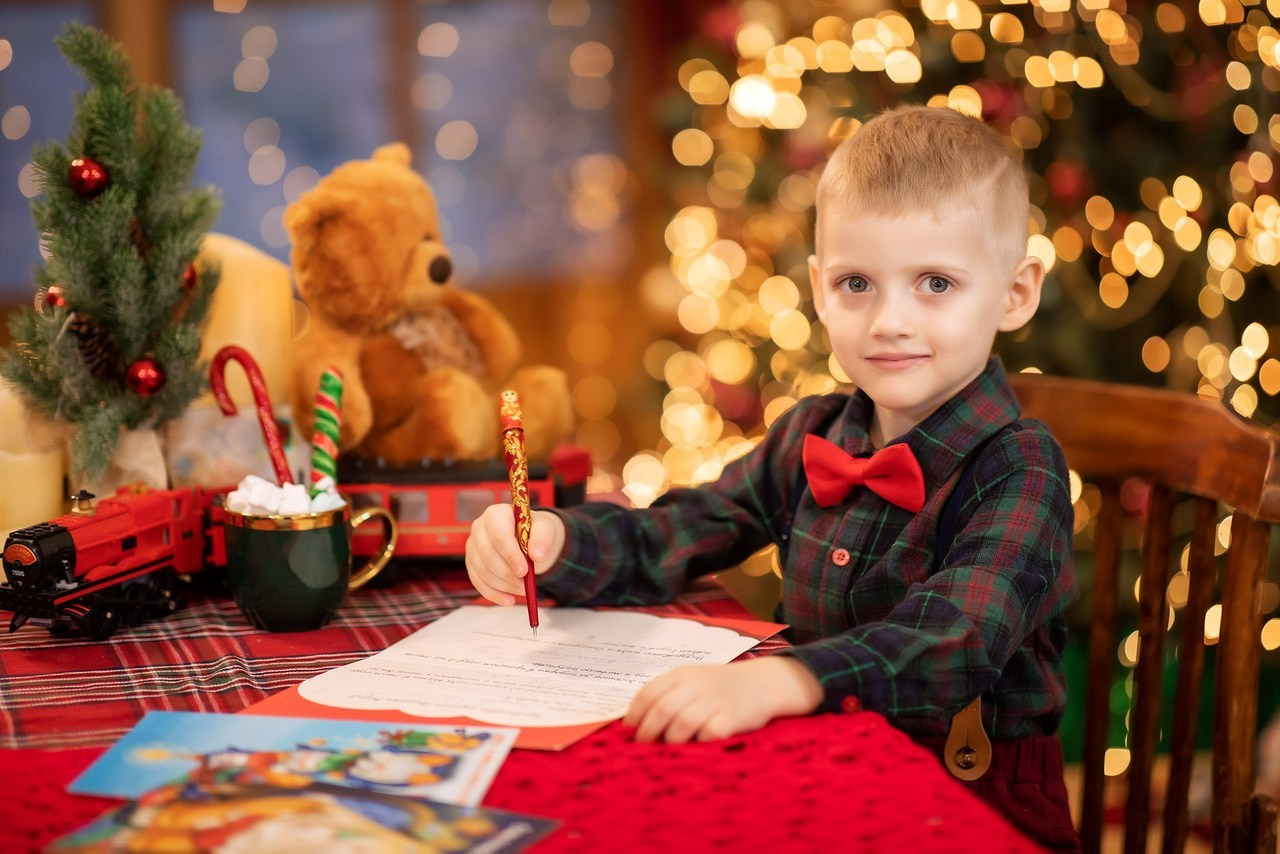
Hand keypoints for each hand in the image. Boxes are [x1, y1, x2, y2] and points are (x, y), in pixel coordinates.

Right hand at [465, 505, 565, 604]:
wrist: (525, 536)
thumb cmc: (533, 530)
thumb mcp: (544, 528)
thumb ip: (543, 538)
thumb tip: (537, 556)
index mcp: (496, 514)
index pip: (498, 535)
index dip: (510, 555)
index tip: (524, 571)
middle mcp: (479, 528)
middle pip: (487, 555)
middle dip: (507, 574)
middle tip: (526, 585)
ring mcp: (472, 546)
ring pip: (482, 571)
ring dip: (504, 585)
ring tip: (523, 589)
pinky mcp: (471, 563)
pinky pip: (478, 582)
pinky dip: (494, 594)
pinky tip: (509, 600)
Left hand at [624, 656, 823, 743]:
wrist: (763, 683)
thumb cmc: (720, 687)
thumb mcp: (693, 680)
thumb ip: (668, 695)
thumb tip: (636, 723)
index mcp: (682, 674)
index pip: (649, 692)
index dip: (635, 714)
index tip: (629, 730)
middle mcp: (696, 685)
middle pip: (663, 710)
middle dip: (648, 732)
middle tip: (643, 746)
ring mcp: (715, 700)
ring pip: (682, 724)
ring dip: (671, 741)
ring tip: (669, 749)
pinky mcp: (733, 717)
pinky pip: (709, 734)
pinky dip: (699, 743)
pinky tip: (696, 747)